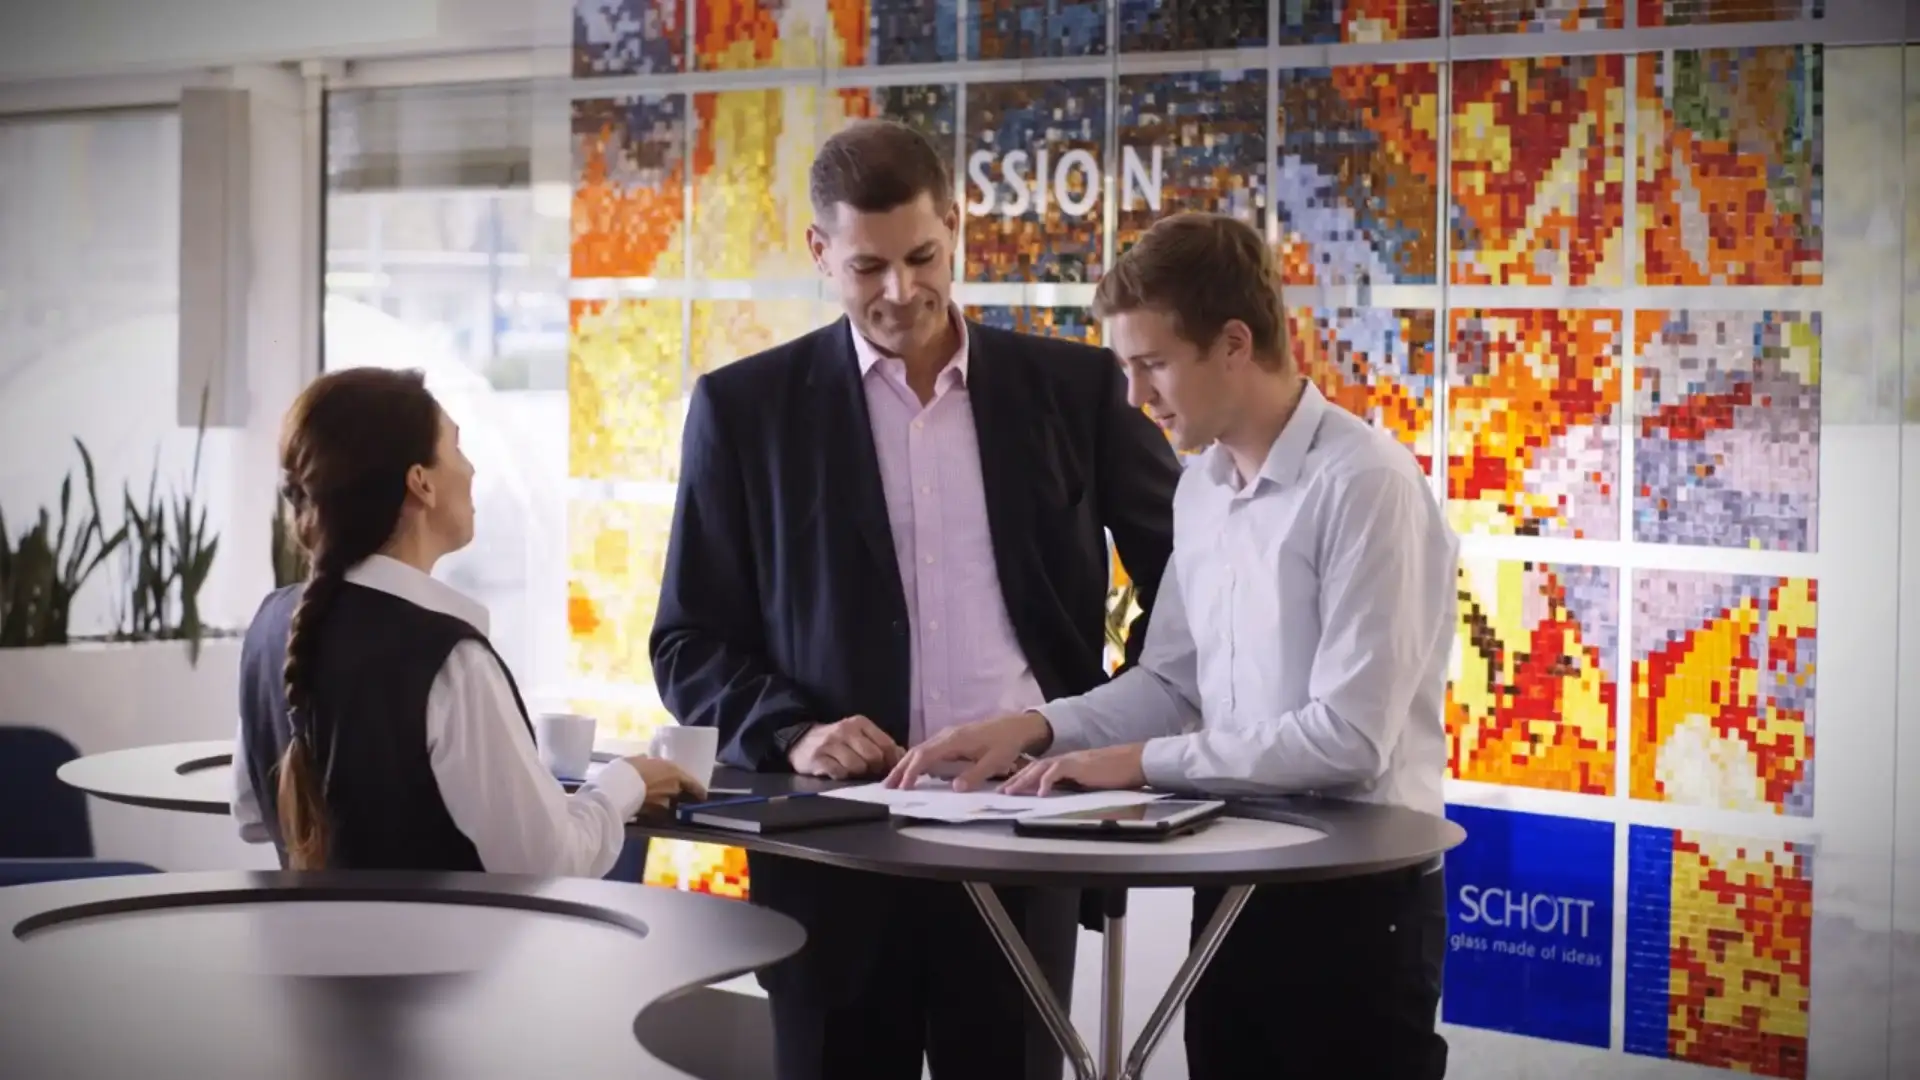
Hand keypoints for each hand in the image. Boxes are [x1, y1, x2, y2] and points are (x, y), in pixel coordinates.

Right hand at [626, 756, 708, 808]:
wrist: (617, 789)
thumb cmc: (627, 770)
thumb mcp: (637, 760)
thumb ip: (645, 762)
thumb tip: (644, 759)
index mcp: (673, 772)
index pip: (692, 783)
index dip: (698, 790)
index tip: (702, 794)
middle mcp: (673, 788)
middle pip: (680, 794)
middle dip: (677, 795)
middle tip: (669, 793)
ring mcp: (665, 803)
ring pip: (668, 804)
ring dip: (663, 802)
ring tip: (650, 799)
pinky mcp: (654, 815)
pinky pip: (657, 812)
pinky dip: (653, 809)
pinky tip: (643, 807)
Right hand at [789, 715, 903, 779]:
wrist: (801, 741)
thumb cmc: (837, 741)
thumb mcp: (858, 735)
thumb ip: (880, 743)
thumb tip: (902, 755)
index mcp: (859, 723)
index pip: (886, 744)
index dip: (892, 760)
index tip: (890, 768)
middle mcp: (845, 730)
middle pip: (874, 756)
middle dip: (875, 768)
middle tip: (869, 770)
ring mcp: (830, 744)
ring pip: (857, 766)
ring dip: (857, 773)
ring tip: (851, 769)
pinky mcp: (818, 759)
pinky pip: (839, 773)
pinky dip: (842, 775)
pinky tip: (838, 770)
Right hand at [886, 710, 1052, 792]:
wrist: (1015, 726)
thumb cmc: (1006, 744)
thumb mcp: (994, 762)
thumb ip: (974, 775)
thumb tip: (954, 788)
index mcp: (954, 740)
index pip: (925, 755)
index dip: (911, 771)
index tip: (902, 787)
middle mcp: (947, 736)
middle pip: (917, 751)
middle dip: (900, 769)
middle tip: (886, 786)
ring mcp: (947, 736)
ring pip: (920, 750)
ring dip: (906, 765)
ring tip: (894, 782)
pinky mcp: (951, 739)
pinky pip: (928, 750)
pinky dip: (916, 761)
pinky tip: (912, 772)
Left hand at [999, 744, 1146, 796]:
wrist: (1134, 762)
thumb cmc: (1117, 774)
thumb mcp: (1090, 784)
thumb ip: (1075, 789)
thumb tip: (1063, 803)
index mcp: (1067, 765)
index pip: (1039, 770)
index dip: (1023, 779)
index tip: (1011, 790)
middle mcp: (1066, 760)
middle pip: (1034, 767)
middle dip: (1016, 780)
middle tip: (1001, 792)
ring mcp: (1072, 760)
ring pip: (1040, 767)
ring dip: (1024, 780)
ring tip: (1012, 792)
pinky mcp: (1079, 764)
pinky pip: (1057, 771)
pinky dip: (1046, 781)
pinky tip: (1040, 792)